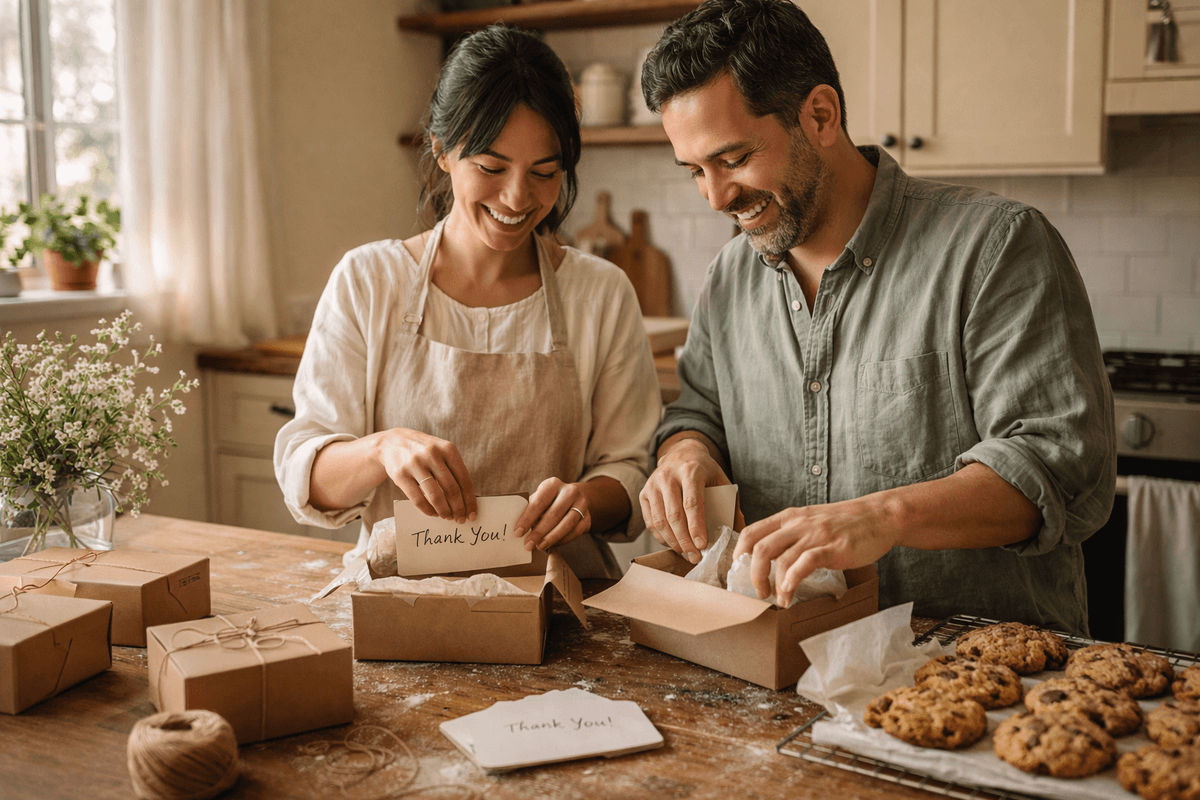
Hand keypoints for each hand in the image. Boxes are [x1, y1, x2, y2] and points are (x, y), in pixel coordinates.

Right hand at [374, 428, 476, 522]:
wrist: (392, 442)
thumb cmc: (424, 451)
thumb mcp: (441, 452)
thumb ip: (453, 470)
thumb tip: (466, 499)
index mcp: (448, 449)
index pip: (464, 480)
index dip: (470, 500)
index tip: (472, 514)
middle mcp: (432, 455)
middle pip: (452, 489)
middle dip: (458, 508)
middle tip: (460, 519)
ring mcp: (415, 464)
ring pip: (435, 496)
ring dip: (444, 511)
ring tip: (447, 517)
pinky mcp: (401, 475)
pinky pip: (418, 499)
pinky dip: (428, 510)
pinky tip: (432, 513)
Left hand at [514, 478, 589, 550]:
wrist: (573, 498)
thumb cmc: (549, 501)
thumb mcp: (539, 499)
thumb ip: (530, 511)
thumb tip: (520, 530)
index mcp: (553, 484)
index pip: (539, 502)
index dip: (527, 518)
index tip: (518, 533)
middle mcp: (570, 491)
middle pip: (554, 514)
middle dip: (539, 532)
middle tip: (528, 544)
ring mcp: (581, 504)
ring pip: (567, 523)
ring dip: (552, 537)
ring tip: (540, 546)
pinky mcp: (588, 517)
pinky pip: (576, 531)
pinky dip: (564, 540)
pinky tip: (553, 545)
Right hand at [639, 435, 740, 564]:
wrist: (680, 452)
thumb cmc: (703, 470)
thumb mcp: (721, 479)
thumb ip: (731, 503)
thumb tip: (739, 529)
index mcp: (691, 471)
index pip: (692, 503)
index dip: (696, 526)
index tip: (702, 545)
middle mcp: (668, 476)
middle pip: (674, 515)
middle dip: (685, 540)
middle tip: (694, 556)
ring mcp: (653, 484)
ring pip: (659, 520)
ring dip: (672, 541)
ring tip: (685, 553)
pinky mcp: (644, 493)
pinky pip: (650, 521)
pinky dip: (661, 536)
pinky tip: (672, 543)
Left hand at [732, 496, 894, 605]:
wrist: (880, 516)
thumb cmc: (845, 523)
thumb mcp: (811, 521)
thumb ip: (791, 535)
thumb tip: (771, 559)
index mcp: (789, 518)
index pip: (752, 532)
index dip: (739, 553)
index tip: (740, 572)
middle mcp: (798, 524)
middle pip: (760, 548)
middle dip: (753, 575)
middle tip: (759, 592)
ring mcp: (816, 535)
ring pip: (781, 558)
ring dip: (774, 584)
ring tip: (779, 600)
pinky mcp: (833, 548)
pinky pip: (805, 563)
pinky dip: (793, 580)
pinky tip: (791, 593)